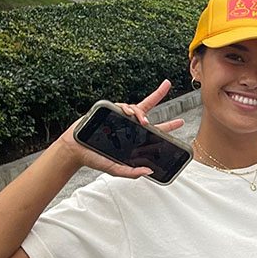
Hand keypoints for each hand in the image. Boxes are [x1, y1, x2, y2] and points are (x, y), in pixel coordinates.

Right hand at [59, 80, 184, 178]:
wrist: (75, 150)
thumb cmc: (96, 159)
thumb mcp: (117, 170)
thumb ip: (132, 172)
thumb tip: (148, 171)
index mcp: (135, 139)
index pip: (155, 130)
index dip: (168, 125)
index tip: (181, 121)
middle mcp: (129, 126)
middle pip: (147, 110)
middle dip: (158, 95)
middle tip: (167, 85)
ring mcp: (119, 117)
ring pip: (135, 107)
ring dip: (141, 111)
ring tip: (144, 121)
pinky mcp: (108, 112)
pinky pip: (121, 106)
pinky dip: (127, 108)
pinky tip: (129, 113)